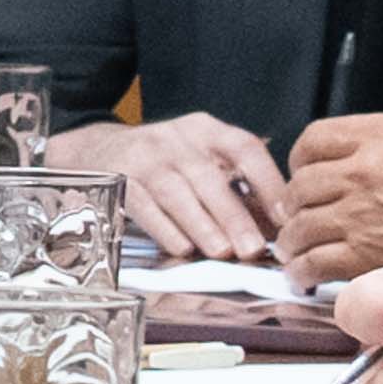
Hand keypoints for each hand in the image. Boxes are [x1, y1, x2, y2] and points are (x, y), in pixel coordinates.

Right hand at [83, 106, 291, 261]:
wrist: (96, 149)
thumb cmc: (165, 164)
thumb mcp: (201, 161)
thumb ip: (238, 191)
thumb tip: (278, 231)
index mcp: (206, 130)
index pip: (245, 148)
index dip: (268, 182)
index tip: (286, 217)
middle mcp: (175, 138)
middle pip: (208, 175)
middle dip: (233, 214)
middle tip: (253, 249)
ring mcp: (143, 156)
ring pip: (175, 191)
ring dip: (200, 224)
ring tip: (221, 252)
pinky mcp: (116, 177)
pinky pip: (142, 205)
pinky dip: (163, 228)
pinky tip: (181, 248)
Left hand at [277, 112, 382, 278]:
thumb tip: (357, 160)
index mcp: (379, 137)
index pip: (313, 141)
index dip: (300, 161)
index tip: (303, 175)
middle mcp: (363, 171)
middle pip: (300, 185)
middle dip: (293, 205)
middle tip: (296, 218)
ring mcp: (362, 213)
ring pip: (300, 225)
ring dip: (292, 240)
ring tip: (295, 250)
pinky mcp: (368, 254)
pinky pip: (316, 261)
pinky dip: (304, 270)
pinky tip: (305, 275)